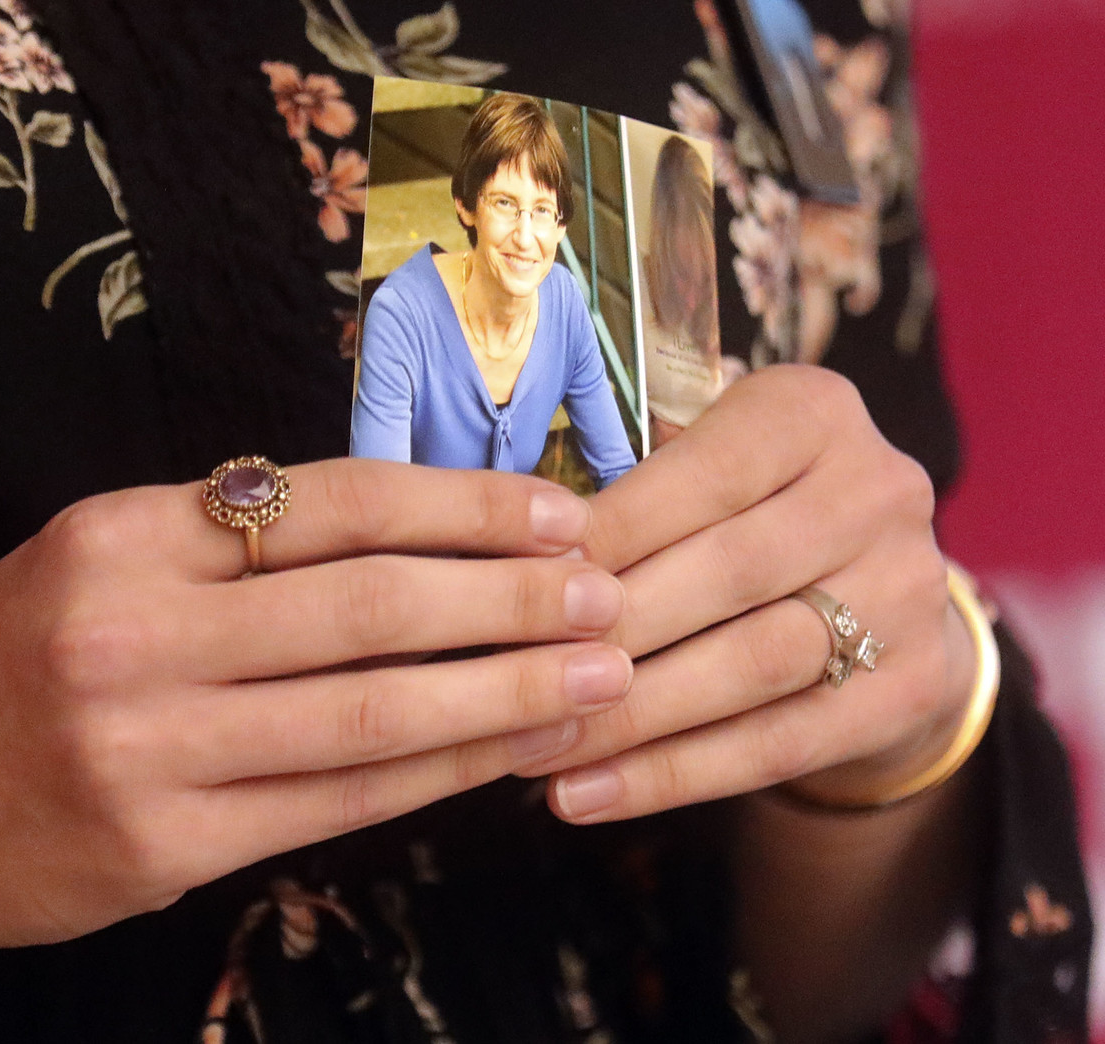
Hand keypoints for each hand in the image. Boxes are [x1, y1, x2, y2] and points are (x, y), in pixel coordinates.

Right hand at [0, 460, 630, 967]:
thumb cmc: (8, 661)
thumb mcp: (102, 560)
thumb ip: (236, 547)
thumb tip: (411, 539)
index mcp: (127, 536)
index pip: (331, 503)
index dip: (461, 506)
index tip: (556, 511)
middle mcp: (138, 631)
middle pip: (367, 604)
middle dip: (508, 598)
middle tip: (609, 593)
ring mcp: (149, 745)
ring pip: (367, 710)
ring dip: (500, 693)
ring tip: (596, 678)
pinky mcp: (162, 844)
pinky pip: (336, 800)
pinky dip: (437, 772)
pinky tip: (508, 753)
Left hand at [515, 365, 969, 820]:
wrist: (877, 593)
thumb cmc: (745, 516)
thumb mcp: (701, 464)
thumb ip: (627, 488)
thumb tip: (507, 554)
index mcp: (811, 414)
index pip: (701, 475)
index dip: (606, 534)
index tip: (518, 585)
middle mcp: (878, 490)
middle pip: (730, 571)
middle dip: (609, 630)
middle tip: (509, 677)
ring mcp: (909, 592)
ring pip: (753, 663)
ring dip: (631, 715)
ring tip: (534, 749)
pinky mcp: (912, 688)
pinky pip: (778, 744)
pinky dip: (673, 775)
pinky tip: (586, 796)